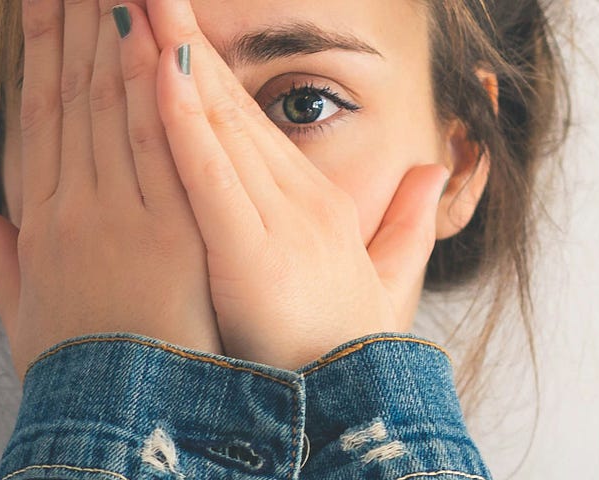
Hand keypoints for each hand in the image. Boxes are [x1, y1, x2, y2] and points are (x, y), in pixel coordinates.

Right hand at [0, 0, 218, 379]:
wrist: (114, 424)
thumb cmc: (80, 375)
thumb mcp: (25, 316)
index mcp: (42, 224)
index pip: (40, 117)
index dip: (40, 53)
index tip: (42, 1)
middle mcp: (72, 209)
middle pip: (71, 94)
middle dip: (73, 19)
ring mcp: (116, 215)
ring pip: (109, 106)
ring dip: (110, 33)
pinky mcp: (164, 231)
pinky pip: (157, 147)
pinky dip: (153, 89)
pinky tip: (152, 39)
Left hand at [143, 0, 452, 369]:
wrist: (359, 414)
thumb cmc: (345, 355)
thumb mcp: (383, 281)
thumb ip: (407, 224)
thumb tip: (439, 172)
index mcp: (308, 200)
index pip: (242, 115)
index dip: (201, 57)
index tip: (163, 12)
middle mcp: (293, 196)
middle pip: (224, 97)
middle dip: (175, 31)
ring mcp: (276, 218)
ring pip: (215, 116)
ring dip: (170, 48)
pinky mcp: (252, 249)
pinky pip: (209, 169)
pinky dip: (183, 115)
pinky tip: (160, 66)